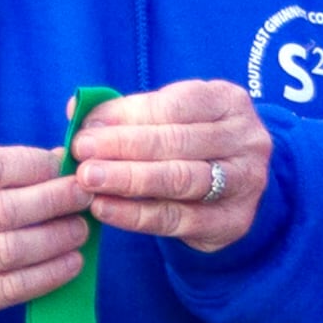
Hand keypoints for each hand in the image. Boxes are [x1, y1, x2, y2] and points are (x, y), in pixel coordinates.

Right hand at [0, 144, 86, 322]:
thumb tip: (57, 160)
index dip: (32, 165)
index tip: (61, 167)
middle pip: (1, 211)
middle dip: (52, 201)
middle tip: (82, 197)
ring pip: (8, 251)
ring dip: (54, 239)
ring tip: (80, 230)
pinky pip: (8, 290)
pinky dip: (47, 276)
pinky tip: (71, 263)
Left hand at [72, 80, 276, 252]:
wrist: (231, 189)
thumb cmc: (189, 144)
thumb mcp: (167, 118)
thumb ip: (126, 114)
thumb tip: (76, 111)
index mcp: (228, 101)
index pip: (175, 106)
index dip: (127, 117)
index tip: (85, 129)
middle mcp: (246, 139)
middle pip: (178, 142)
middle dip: (123, 147)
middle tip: (81, 154)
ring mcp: (245, 182)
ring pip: (181, 180)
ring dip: (128, 179)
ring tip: (88, 179)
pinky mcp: (233, 220)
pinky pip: (178, 218)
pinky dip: (136, 214)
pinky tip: (105, 209)